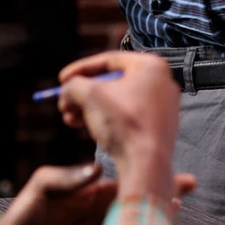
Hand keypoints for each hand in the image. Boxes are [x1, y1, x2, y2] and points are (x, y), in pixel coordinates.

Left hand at [0, 164, 196, 224]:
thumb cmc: (22, 218)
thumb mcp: (40, 188)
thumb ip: (65, 177)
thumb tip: (97, 167)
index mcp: (93, 195)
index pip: (127, 182)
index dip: (149, 177)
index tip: (172, 170)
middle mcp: (104, 217)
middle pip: (139, 205)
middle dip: (163, 196)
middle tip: (187, 187)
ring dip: (156, 223)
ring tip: (175, 213)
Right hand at [57, 51, 179, 200]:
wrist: (146, 164)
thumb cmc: (124, 123)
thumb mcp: (89, 95)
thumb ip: (74, 85)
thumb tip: (68, 90)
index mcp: (151, 66)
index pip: (109, 60)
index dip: (80, 68)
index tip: (62, 79)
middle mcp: (161, 83)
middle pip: (112, 83)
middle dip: (83, 93)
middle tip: (65, 102)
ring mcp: (162, 107)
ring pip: (118, 102)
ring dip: (90, 108)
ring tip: (70, 119)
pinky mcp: (158, 128)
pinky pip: (127, 117)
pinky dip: (106, 120)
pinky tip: (86, 127)